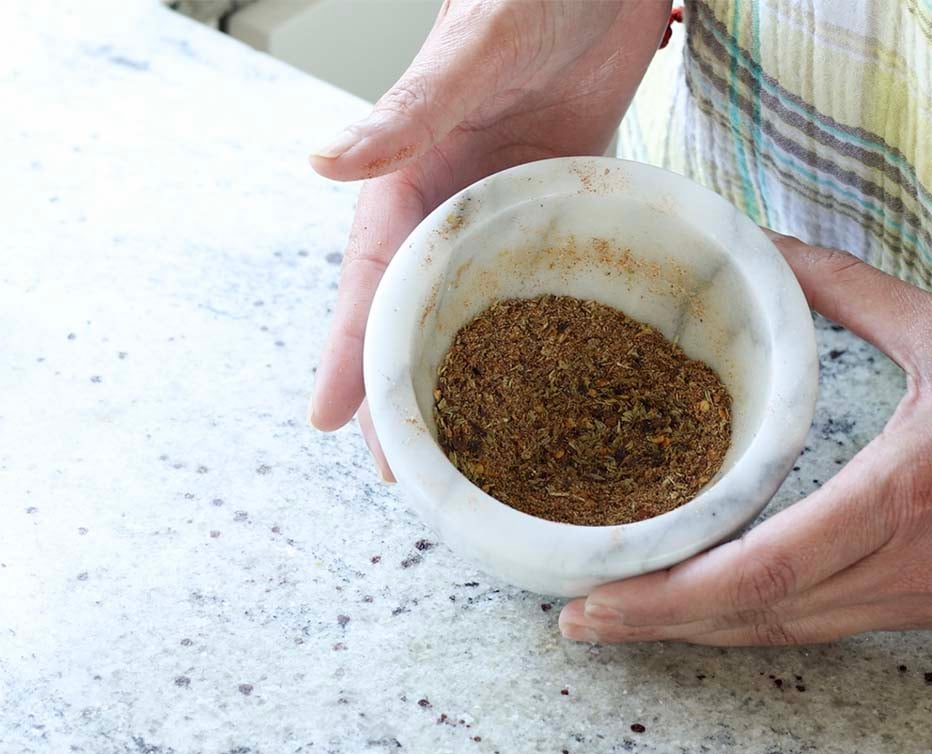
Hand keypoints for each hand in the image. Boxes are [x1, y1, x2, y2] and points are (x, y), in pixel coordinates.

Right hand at [308, 0, 671, 477]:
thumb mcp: (470, 53)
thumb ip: (407, 112)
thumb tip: (323, 163)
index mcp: (412, 174)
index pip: (369, 281)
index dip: (349, 354)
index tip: (333, 424)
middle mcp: (452, 203)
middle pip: (416, 314)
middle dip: (405, 390)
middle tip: (407, 471)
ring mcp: (505, 206)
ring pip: (475, 309)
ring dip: (469, 376)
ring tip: (468, 446)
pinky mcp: (557, 198)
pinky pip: (541, 278)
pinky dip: (539, 332)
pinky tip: (548, 377)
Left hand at [559, 232, 931, 645]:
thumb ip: (843, 288)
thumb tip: (765, 243)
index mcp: (901, 494)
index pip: (764, 567)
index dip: (673, 593)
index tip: (600, 597)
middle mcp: (906, 565)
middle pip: (759, 616)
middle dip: (662, 625)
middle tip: (581, 621)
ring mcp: (924, 600)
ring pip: (791, 632)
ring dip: (704, 633)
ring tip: (629, 621)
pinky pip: (830, 627)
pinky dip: (762, 624)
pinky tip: (719, 613)